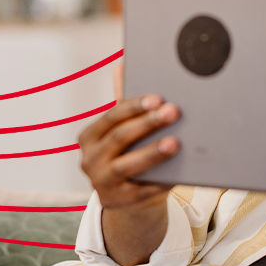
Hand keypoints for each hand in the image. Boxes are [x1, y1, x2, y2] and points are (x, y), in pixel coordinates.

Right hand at [78, 69, 180, 209]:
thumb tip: (122, 63)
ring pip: (127, 165)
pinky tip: (177, 172)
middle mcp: (89, 160)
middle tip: (173, 112)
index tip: (157, 98)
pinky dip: (160, 180)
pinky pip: (141, 190)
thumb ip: (122, 102)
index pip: (111, 117)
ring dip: (152, 153)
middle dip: (148, 124)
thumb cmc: (126, 155)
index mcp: (88, 137)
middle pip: (120, 138)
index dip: (134, 107)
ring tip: (175, 142)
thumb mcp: (120, 131)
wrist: (127, 200)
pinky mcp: (118, 202)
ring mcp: (102, 183)